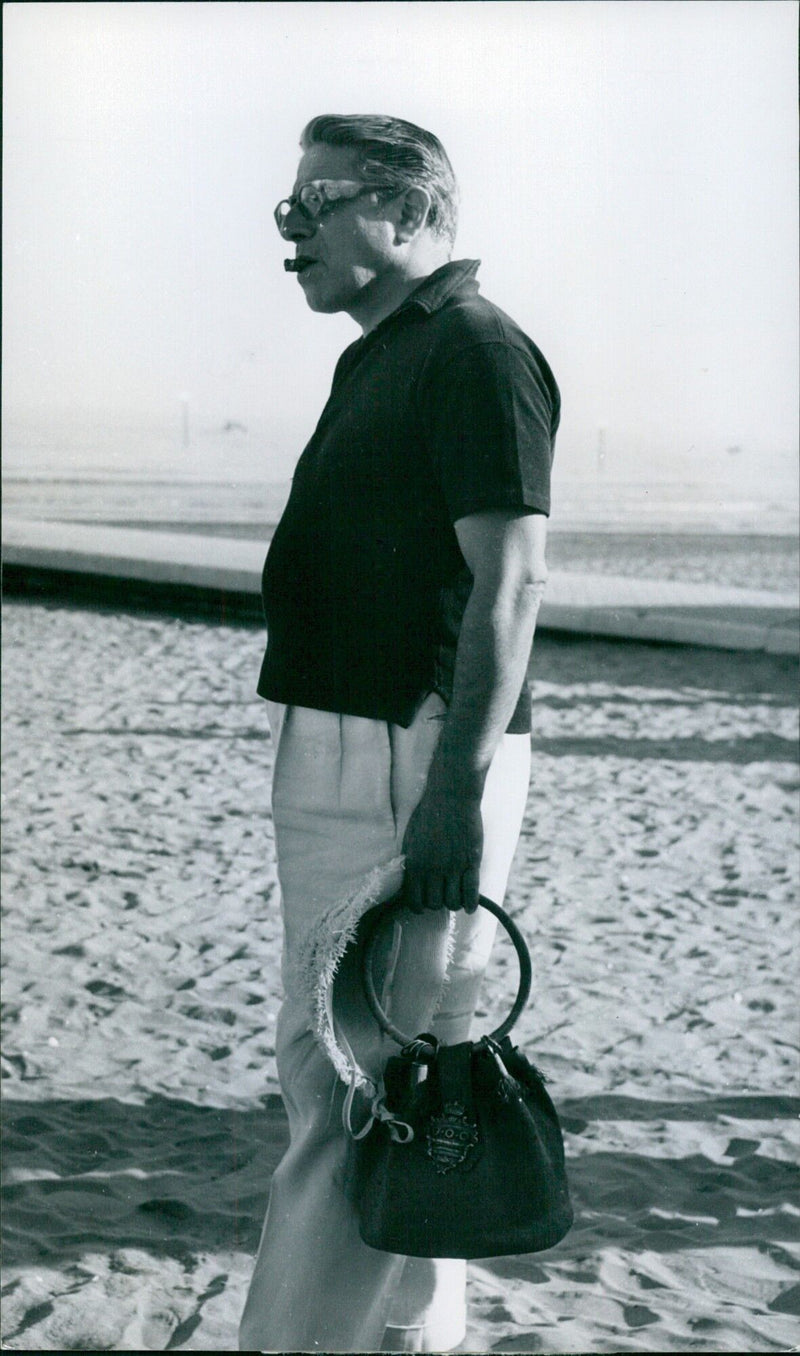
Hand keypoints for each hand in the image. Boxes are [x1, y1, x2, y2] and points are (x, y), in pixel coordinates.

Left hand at [400, 784, 483, 912]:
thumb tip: (410, 879)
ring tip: (455, 896)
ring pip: (452, 902)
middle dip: (437, 903)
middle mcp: (433, 869)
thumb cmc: (429, 813)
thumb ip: (411, 860)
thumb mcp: (411, 838)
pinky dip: (471, 903)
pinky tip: (470, 904)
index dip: (419, 906)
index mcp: (415, 863)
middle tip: (441, 895)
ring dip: (454, 903)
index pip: (414, 900)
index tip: (423, 904)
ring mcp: (453, 867)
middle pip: (434, 904)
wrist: (451, 796)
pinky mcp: (471, 862)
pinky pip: (471, 893)